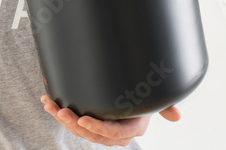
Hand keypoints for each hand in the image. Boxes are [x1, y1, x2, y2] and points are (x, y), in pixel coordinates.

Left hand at [40, 94, 180, 146]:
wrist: (133, 92)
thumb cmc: (145, 94)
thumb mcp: (155, 98)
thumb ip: (165, 106)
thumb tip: (177, 117)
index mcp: (132, 128)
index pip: (113, 132)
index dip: (97, 128)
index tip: (82, 118)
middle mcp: (116, 134)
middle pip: (93, 134)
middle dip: (74, 123)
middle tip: (60, 110)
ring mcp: (101, 131)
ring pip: (80, 130)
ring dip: (63, 119)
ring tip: (51, 106)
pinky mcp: (89, 124)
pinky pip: (73, 124)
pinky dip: (60, 114)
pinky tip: (48, 103)